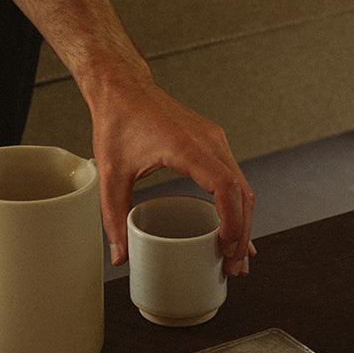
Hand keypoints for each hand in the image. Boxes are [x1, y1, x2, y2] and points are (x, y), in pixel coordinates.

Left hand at [89, 76, 254, 275]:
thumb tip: (121, 256)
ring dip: (243, 221)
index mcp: (187, 146)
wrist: (122, 86)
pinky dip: (237, 205)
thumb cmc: (117, 121)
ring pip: (242, 186)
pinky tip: (235, 229)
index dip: (232, 222)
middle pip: (241, 192)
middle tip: (234, 267)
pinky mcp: (212, 143)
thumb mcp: (110, 173)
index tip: (225, 249)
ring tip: (236, 257)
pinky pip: (233, 178)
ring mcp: (214, 140)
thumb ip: (114, 216)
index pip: (225, 187)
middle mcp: (209, 141)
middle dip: (242, 233)